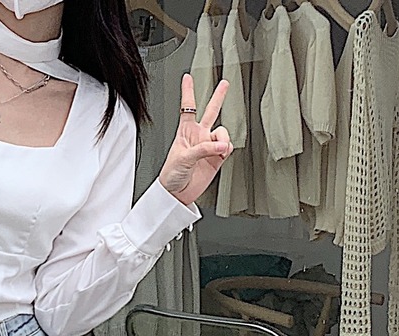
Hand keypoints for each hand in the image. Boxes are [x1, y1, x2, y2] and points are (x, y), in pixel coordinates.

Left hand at [158, 74, 231, 207]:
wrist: (176, 194)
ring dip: (222, 140)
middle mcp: (198, 136)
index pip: (187, 107)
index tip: (187, 77)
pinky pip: (227, 147)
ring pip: (223, 132)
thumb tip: (222, 147)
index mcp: (185, 132)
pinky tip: (221, 154)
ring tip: (218, 150)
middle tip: (225, 83)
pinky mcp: (216, 158)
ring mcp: (208, 147)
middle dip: (218, 97)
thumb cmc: (171, 176)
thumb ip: (203, 149)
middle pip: (210, 111)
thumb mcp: (183, 158)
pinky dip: (226, 149)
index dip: (188, 92)